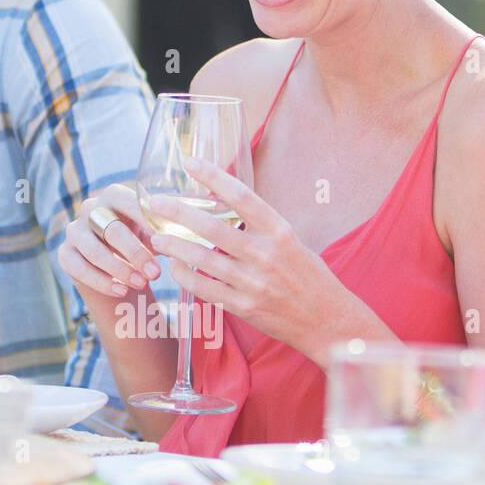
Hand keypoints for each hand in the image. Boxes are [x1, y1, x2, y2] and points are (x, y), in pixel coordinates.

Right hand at [59, 183, 163, 299]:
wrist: (118, 271)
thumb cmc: (142, 244)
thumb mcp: (155, 234)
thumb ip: (168, 230)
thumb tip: (187, 233)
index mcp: (114, 195)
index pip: (129, 203)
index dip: (147, 222)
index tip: (167, 242)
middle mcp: (90, 209)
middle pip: (111, 230)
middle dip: (136, 253)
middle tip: (156, 273)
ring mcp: (74, 231)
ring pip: (93, 250)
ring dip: (119, 269)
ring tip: (141, 284)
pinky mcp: (65, 254)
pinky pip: (79, 268)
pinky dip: (101, 282)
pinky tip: (121, 291)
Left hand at [143, 156, 375, 362]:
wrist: (329, 322)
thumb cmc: (308, 276)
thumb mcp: (291, 242)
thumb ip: (260, 226)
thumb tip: (224, 200)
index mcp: (280, 232)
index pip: (243, 197)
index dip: (214, 177)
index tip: (190, 162)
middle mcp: (266, 255)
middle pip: (213, 228)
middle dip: (178, 212)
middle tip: (155, 202)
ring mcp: (254, 283)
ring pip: (202, 259)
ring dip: (174, 246)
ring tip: (156, 238)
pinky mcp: (244, 307)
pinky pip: (204, 289)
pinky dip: (185, 276)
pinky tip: (175, 267)